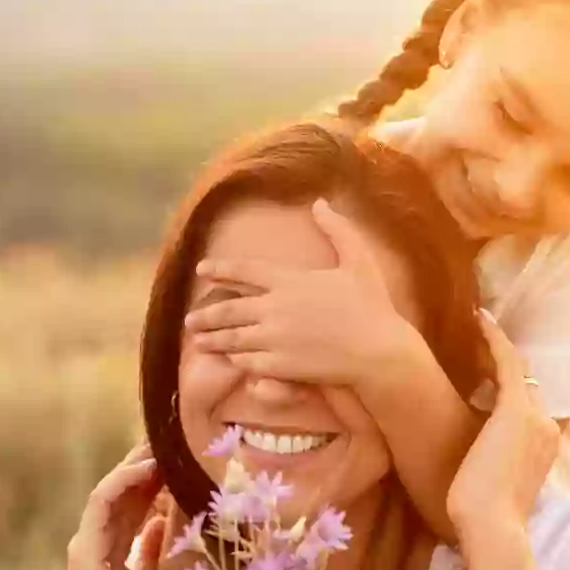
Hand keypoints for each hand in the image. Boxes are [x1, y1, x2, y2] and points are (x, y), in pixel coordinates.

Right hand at [59, 443, 166, 569]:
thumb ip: (153, 554)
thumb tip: (165, 524)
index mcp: (112, 549)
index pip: (133, 503)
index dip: (154, 479)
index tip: (180, 458)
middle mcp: (96, 540)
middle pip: (122, 490)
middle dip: (146, 463)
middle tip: (173, 438)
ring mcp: (88, 542)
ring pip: (111, 489)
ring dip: (136, 465)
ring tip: (162, 443)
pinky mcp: (84, 548)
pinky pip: (102, 503)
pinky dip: (124, 481)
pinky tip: (147, 466)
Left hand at [184, 198, 416, 386]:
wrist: (379, 352)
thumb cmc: (373, 307)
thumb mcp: (359, 260)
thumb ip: (337, 230)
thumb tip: (320, 203)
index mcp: (290, 280)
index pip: (245, 270)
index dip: (220, 269)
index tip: (201, 271)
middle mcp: (276, 308)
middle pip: (229, 309)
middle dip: (206, 315)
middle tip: (189, 319)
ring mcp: (275, 338)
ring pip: (233, 339)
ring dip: (213, 340)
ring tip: (199, 341)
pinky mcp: (280, 366)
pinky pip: (248, 363)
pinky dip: (237, 361)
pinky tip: (231, 361)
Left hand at [446, 312, 557, 541]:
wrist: (492, 528)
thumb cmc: (486, 520)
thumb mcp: (498, 492)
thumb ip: (502, 475)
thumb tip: (489, 469)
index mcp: (546, 450)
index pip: (537, 413)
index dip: (523, 395)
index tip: (503, 379)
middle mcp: (549, 430)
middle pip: (531, 390)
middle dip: (510, 369)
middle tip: (488, 341)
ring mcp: (535, 419)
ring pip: (520, 374)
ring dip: (500, 350)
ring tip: (482, 327)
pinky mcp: (515, 410)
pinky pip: (508, 363)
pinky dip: (494, 340)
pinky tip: (480, 320)